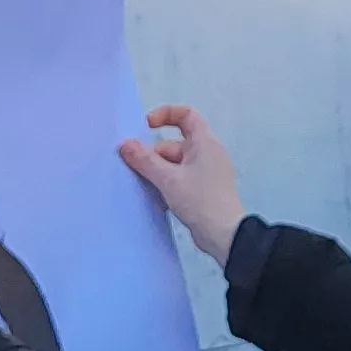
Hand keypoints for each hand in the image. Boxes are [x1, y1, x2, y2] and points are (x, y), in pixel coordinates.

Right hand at [117, 105, 245, 263]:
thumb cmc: (202, 202)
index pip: (186, 115)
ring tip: (147, 185)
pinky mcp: (202, 189)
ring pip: (174, 164)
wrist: (224, 235)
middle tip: (137, 168)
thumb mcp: (168, 179)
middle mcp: (207, 154)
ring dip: (159, 172)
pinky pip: (179, 178)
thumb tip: (126, 145)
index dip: (165, 115)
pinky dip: (167, 184)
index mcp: (204, 143)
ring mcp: (205, 172)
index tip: (147, 126)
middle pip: (173, 144)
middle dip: (154, 155)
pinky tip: (157, 197)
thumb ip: (145, 160)